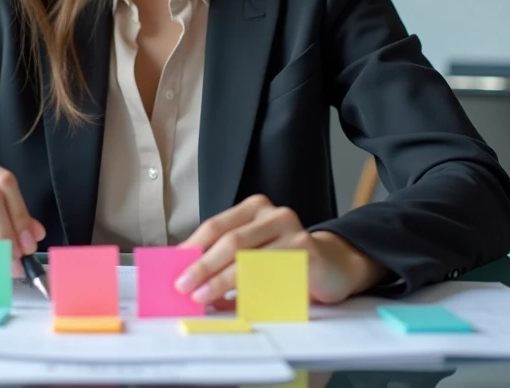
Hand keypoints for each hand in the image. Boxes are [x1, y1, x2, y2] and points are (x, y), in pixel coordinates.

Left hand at [174, 194, 387, 305]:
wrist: (334, 267)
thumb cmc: (286, 261)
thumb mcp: (254, 256)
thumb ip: (225, 264)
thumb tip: (190, 282)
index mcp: (254, 209)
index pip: (216, 225)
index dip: (193, 246)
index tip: (175, 267)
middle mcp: (272, 214)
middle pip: (229, 239)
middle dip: (202, 265)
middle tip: (183, 285)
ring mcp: (292, 229)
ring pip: (248, 256)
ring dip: (221, 279)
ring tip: (202, 296)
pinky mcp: (306, 251)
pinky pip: (271, 272)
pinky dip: (250, 289)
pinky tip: (237, 301)